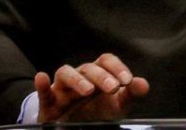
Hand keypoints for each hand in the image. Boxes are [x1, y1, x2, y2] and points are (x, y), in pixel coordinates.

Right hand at [35, 53, 149, 121]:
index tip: (128, 81)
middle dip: (102, 76)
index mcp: (98, 73)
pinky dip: (42, 85)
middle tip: (113, 87)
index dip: (117, 67)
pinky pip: (44, 91)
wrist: (76, 126)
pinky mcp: (48, 103)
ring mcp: (63, 88)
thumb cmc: (98, 111)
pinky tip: (41, 77)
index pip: (107, 61)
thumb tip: (144, 85)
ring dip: (77, 80)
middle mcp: (80, 76)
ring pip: (66, 73)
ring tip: (88, 90)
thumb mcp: (117, 105)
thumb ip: (130, 95)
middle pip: (89, 67)